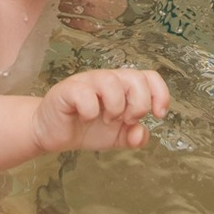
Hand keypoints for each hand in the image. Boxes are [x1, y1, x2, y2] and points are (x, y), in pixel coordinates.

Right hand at [30, 67, 171, 155]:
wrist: (53, 133)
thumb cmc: (86, 128)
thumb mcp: (116, 136)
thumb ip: (133, 136)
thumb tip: (141, 134)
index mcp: (123, 87)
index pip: (150, 76)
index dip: (160, 93)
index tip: (158, 115)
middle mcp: (107, 79)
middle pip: (136, 78)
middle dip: (138, 104)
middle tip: (127, 120)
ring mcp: (87, 82)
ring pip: (112, 82)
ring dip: (115, 107)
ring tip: (107, 120)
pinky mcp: (68, 90)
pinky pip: (85, 94)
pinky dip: (91, 110)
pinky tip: (86, 118)